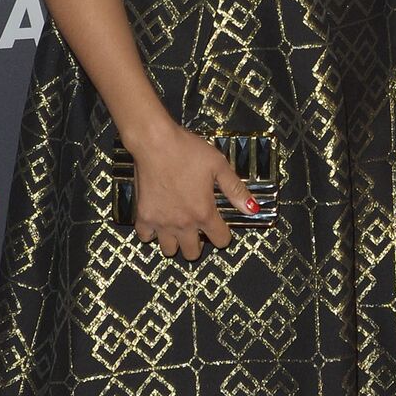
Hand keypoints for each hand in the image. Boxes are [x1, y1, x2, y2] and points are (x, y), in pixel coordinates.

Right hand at [131, 122, 258, 257]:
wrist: (155, 142)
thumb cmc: (188, 151)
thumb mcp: (219, 166)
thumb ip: (236, 190)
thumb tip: (252, 209)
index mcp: (204, 213)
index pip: (220, 241)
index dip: (223, 235)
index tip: (219, 225)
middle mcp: (183, 223)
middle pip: (193, 253)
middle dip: (199, 244)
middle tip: (197, 229)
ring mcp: (161, 222)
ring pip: (169, 250)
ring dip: (175, 242)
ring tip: (177, 227)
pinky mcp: (143, 215)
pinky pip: (145, 236)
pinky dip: (151, 232)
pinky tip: (158, 220)